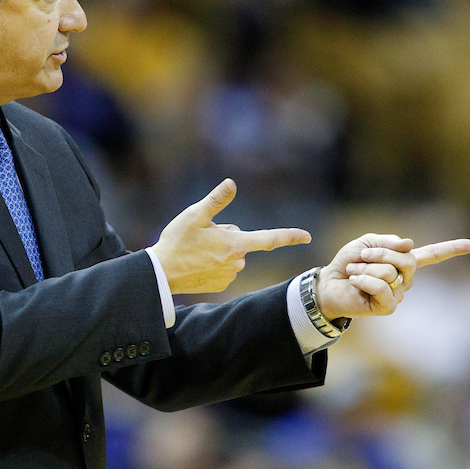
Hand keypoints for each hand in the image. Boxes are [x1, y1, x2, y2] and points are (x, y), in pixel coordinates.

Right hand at [152, 179, 310, 293]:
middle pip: (242, 242)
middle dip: (228, 236)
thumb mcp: (195, 215)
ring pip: (232, 254)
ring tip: (196, 250)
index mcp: (236, 244)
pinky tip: (197, 262)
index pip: (270, 239)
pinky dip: (214, 262)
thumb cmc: (177, 241)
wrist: (161, 273)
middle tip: (202, 237)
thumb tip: (232, 183)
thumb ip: (216, 200)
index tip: (308, 236)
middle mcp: (237, 262)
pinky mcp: (220, 285)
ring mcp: (229, 276)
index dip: (290, 236)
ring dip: (220, 250)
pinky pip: (224, 267)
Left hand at [313, 233, 469, 320]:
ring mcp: (398, 294)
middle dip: (381, 253)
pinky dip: (364, 280)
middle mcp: (406, 279)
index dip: (454, 249)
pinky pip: (382, 288)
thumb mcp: (366, 243)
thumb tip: (410, 245)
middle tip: (362, 256)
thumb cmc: (349, 263)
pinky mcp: (387, 308)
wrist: (329, 282)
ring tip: (355, 272)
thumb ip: (388, 242)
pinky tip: (355, 282)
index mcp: (404, 261)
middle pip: (408, 260)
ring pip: (391, 272)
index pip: (434, 255)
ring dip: (366, 267)